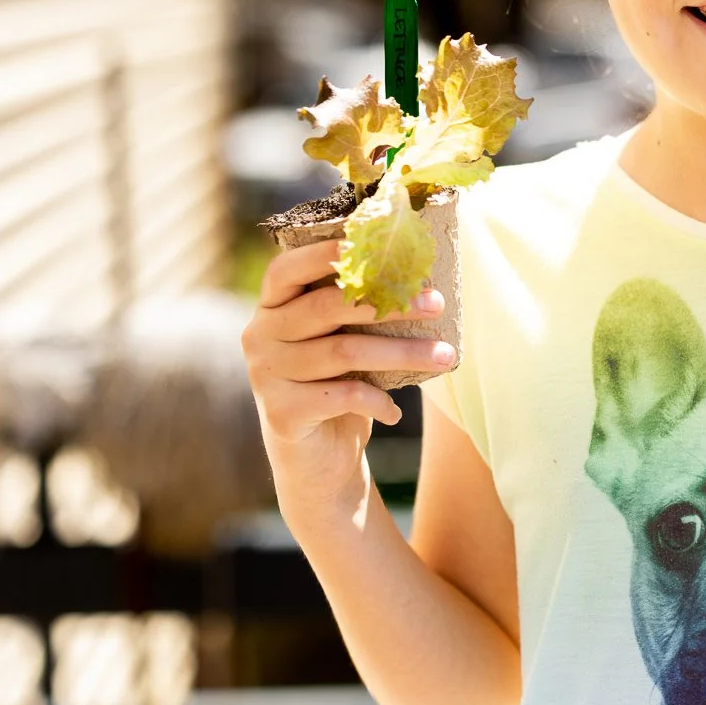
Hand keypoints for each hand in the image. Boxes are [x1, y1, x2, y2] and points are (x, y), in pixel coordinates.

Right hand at [242, 238, 451, 518]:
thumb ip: (358, 307)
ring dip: (403, 353)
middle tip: (438, 302)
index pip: (288, 268)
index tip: (379, 244)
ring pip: (345, 351)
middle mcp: (260, 335)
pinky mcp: (281, 413)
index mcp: (271, 306)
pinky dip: (378, 400)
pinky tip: (396, 410)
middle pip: (328, 307)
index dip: (326, 252)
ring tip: (445, 357)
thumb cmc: (338, 383)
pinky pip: (342, 395)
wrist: (316, 460)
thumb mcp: (344, 339)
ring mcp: (266, 375)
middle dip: (390, 302)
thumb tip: (422, 274)